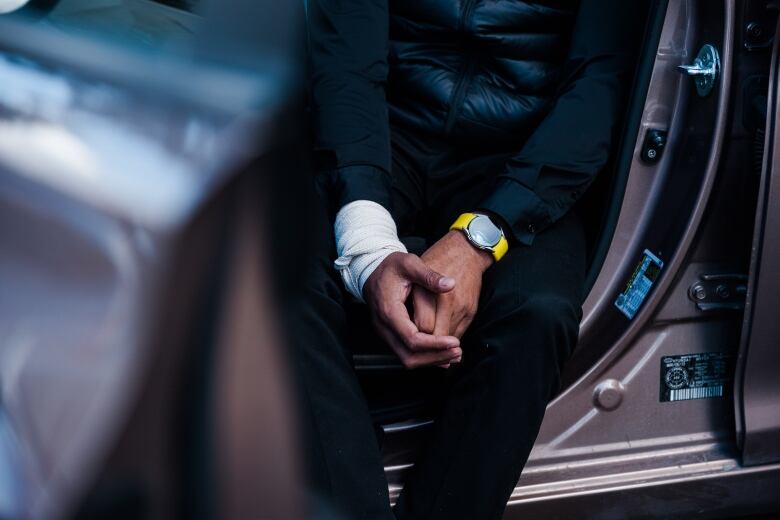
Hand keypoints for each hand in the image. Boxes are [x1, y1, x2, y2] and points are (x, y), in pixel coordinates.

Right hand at [363, 252, 462, 368]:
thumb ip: (429, 275)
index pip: (412, 339)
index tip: (455, 342)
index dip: (435, 344)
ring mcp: (385, 333)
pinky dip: (425, 356)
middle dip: (435, 357)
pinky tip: (442, 353)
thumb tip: (450, 284)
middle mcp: (384, 327)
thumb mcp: (410, 263)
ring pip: (407, 359)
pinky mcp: (390, 335)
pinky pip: (406, 353)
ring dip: (431, 360)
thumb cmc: (390, 267)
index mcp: (389, 311)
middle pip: (409, 356)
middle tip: (458, 353)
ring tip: (454, 355)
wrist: (371, 270)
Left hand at [412, 230, 492, 339]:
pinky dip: (447, 338)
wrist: (466, 251)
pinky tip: (437, 337)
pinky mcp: (471, 311)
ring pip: (449, 338)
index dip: (415, 336)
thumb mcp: (414, 267)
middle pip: (437, 337)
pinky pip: (459, 333)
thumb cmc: (438, 258)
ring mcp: (464, 309)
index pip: (423, 327)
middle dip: (427, 346)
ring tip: (425, 346)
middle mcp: (451, 303)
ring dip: (438, 345)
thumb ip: (409, 297)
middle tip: (414, 347)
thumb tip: (409, 320)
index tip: (407, 337)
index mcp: (433, 293)